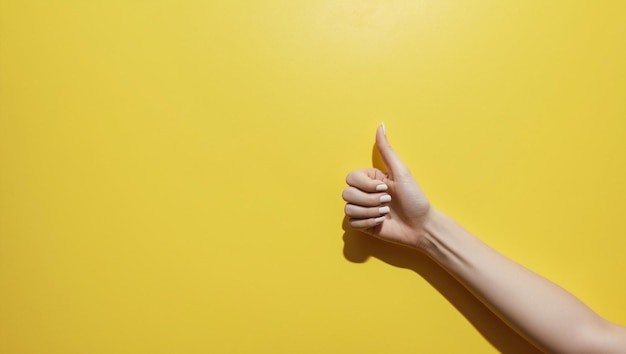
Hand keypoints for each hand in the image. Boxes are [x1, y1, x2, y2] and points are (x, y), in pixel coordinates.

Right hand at [342, 124, 431, 248]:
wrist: (421, 226)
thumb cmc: (414, 198)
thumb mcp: (401, 171)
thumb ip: (386, 150)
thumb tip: (381, 125)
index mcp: (371, 179)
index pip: (350, 177)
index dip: (365, 185)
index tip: (385, 188)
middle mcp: (365, 192)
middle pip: (347, 193)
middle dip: (369, 200)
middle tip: (387, 203)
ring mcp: (363, 209)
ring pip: (348, 208)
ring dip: (370, 212)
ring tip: (386, 213)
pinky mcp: (363, 225)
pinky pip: (352, 222)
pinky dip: (368, 223)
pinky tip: (381, 223)